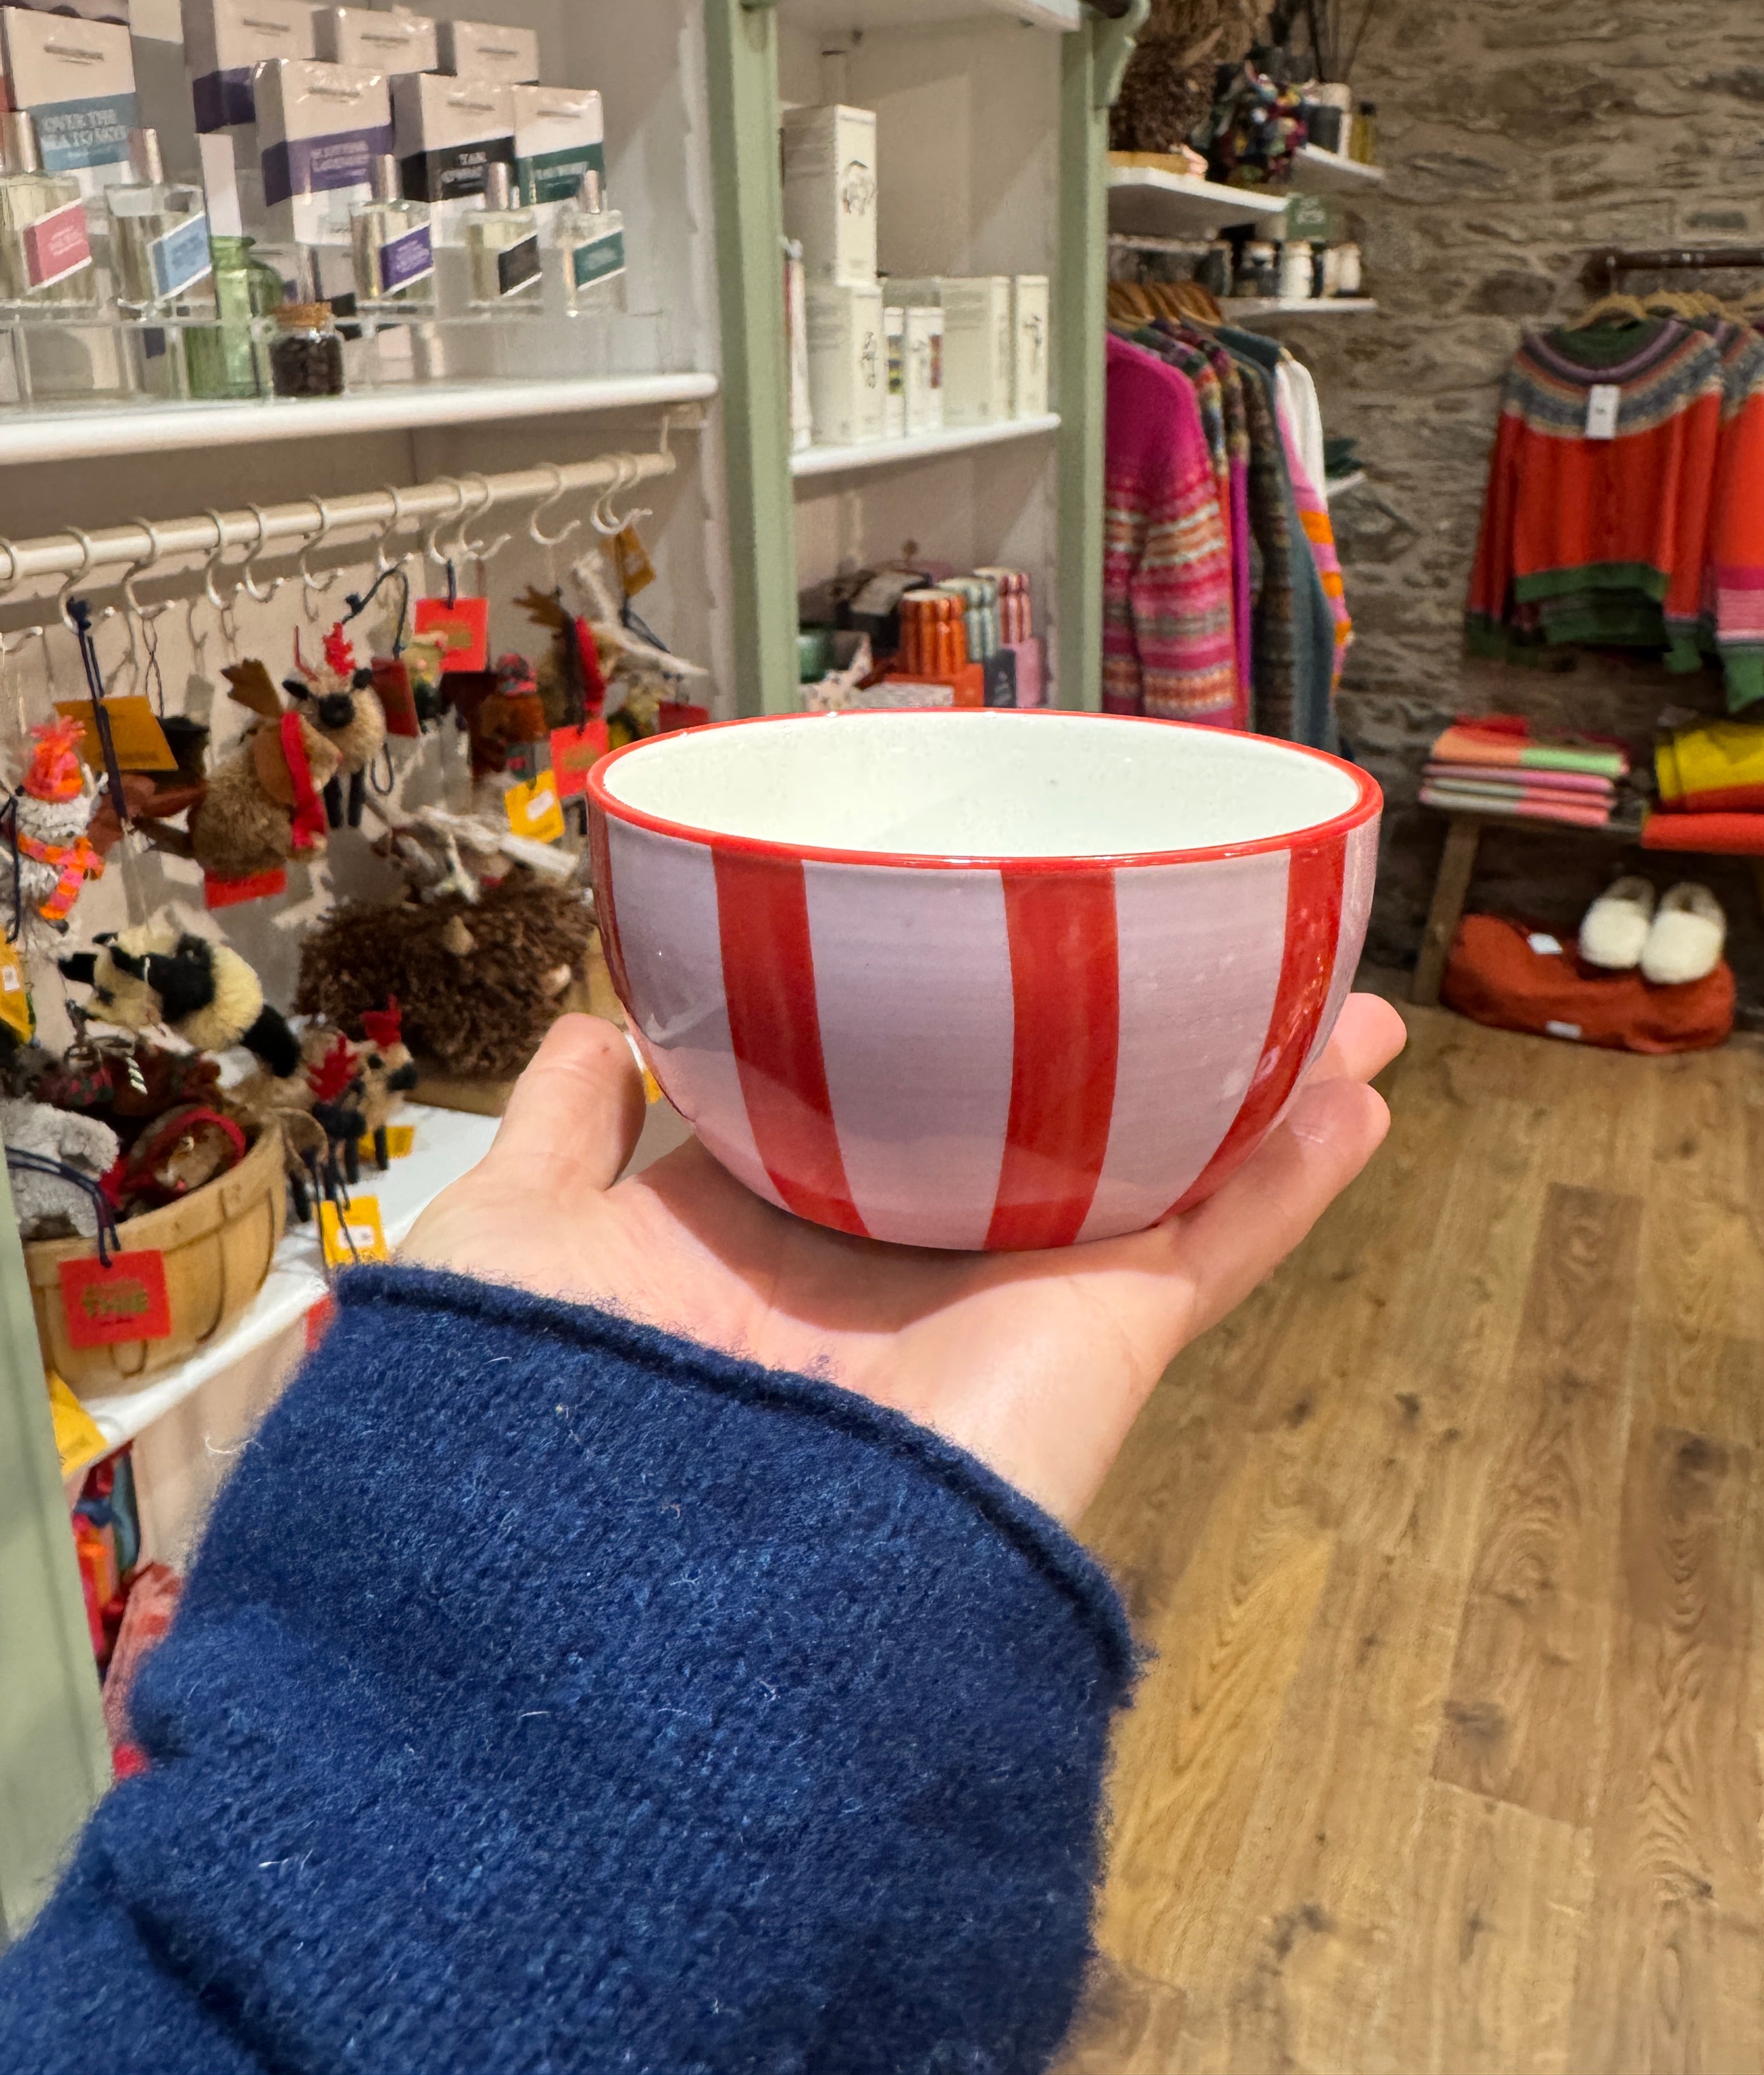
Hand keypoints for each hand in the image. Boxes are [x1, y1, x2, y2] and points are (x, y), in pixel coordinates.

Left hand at [399, 995, 1404, 1526]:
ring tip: (1315, 993)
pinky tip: (1350, 1088)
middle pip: (1031, 1132)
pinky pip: (1207, 1248)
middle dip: (1103, 1049)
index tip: (973, 945)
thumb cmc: (530, 1429)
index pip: (867, 1103)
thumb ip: (557, 1143)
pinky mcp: (1084, 1352)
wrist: (622, 1634)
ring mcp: (996, 1311)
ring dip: (1236, 1082)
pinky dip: (1287, 1171)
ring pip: (1147, 1173)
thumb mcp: (509, 1248)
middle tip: (1176, 947)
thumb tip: (594, 1029)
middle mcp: (892, 1275)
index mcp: (759, 1243)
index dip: (923, 1025)